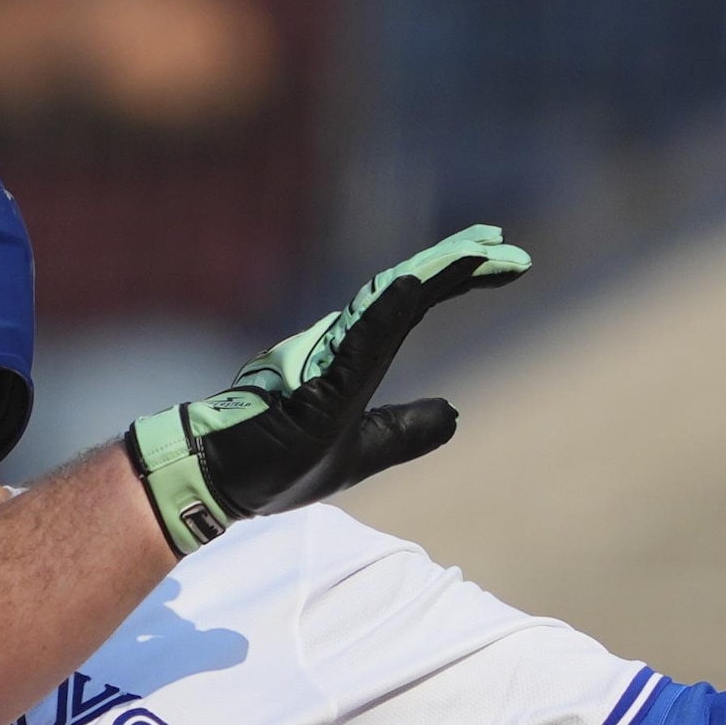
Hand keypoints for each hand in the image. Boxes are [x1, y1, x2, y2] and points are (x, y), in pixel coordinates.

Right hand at [122, 225, 529, 554]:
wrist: (218, 481)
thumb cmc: (278, 462)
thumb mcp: (363, 449)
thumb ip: (405, 429)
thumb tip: (455, 412)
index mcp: (355, 357)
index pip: (413, 305)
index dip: (458, 279)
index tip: (506, 260)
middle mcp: (341, 344)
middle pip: (408, 291)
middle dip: (460, 264)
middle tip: (506, 243)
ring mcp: (325, 358)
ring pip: (389, 301)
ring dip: (435, 274)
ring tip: (482, 250)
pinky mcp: (315, 385)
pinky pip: (358, 342)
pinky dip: (387, 311)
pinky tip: (416, 286)